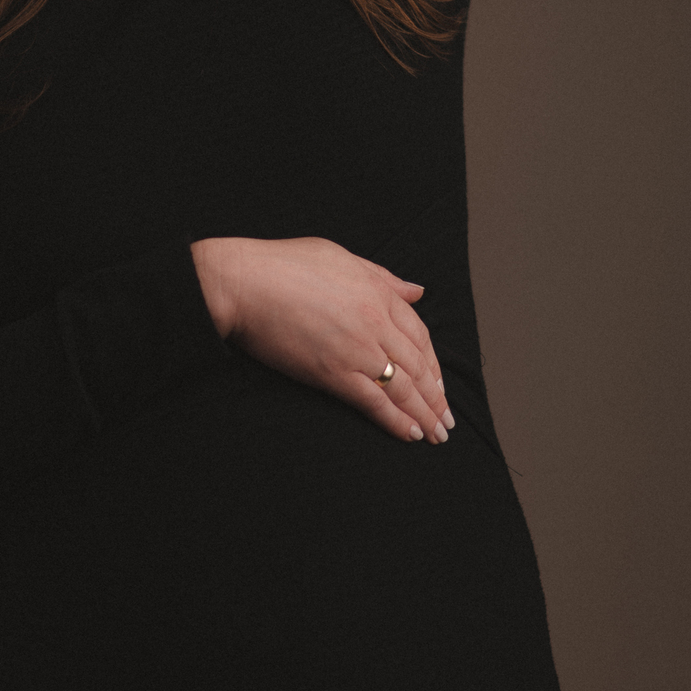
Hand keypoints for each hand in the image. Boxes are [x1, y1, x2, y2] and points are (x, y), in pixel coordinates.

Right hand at [191, 237, 455, 444]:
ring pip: (403, 387)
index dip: (433, 363)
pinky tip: (410, 433)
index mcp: (378, 292)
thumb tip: (417, 291)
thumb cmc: (283, 264)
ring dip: (424, 414)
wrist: (244, 283)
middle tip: (446, 420)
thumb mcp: (341, 256)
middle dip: (436, 397)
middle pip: (418, 365)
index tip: (439, 383)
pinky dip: (396, 420)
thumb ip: (383, 277)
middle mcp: (376, 322)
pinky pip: (375, 402)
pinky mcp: (333, 373)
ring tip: (436, 434)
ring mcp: (357, 349)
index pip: (420, 334)